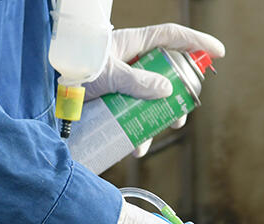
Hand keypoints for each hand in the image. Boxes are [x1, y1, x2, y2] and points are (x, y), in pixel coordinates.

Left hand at [85, 23, 223, 156]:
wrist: (44, 85)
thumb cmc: (76, 67)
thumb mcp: (108, 73)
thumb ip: (136, 81)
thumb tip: (166, 90)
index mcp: (135, 45)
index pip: (173, 38)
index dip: (197, 42)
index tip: (219, 53)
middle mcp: (133, 63)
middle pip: (168, 74)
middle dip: (179, 95)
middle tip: (183, 112)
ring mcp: (124, 83)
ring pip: (153, 99)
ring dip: (159, 118)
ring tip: (160, 131)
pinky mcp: (114, 101)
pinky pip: (133, 115)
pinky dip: (137, 131)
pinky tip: (136, 146)